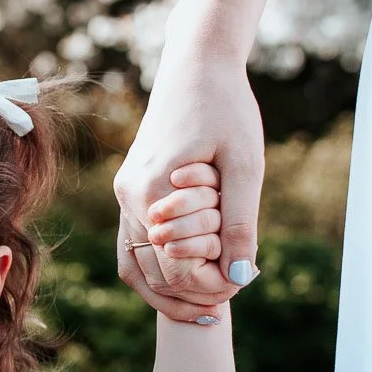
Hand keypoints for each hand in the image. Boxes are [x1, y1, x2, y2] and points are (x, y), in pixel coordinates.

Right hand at [114, 33, 264, 320]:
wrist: (197, 64)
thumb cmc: (226, 107)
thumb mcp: (245, 165)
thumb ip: (241, 222)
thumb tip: (240, 277)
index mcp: (153, 191)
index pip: (175, 267)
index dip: (208, 288)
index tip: (240, 290)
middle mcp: (130, 197)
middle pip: (151, 272)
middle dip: (188, 294)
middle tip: (226, 306)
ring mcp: (125, 192)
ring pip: (135, 264)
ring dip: (167, 289)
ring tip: (205, 307)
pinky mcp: (131, 187)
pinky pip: (133, 243)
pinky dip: (155, 267)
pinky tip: (187, 276)